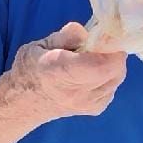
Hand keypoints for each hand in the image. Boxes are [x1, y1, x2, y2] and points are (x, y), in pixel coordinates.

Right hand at [6, 21, 126, 122]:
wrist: (25, 103)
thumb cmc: (30, 69)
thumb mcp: (40, 44)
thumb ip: (65, 36)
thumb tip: (87, 32)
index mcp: (60, 72)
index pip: (102, 64)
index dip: (110, 47)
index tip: (104, 34)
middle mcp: (77, 92)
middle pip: (115, 69)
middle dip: (112, 52)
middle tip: (98, 45)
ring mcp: (88, 104)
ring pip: (117, 77)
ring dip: (111, 64)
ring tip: (92, 59)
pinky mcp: (96, 109)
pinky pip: (113, 86)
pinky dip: (109, 76)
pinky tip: (92, 74)